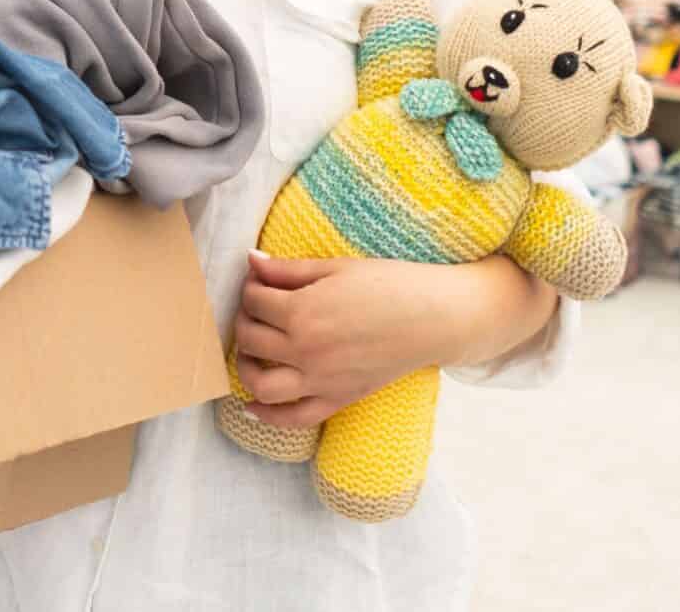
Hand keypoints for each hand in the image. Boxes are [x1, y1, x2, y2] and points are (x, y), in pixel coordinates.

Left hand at [231, 252, 465, 428]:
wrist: (435, 317)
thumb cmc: (389, 284)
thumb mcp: (335, 268)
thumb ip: (287, 269)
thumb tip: (250, 262)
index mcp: (302, 312)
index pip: (254, 302)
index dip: (251, 288)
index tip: (258, 282)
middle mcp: (305, 350)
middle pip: (250, 340)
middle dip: (244, 320)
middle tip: (255, 310)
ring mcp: (321, 380)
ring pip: (261, 385)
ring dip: (244, 368)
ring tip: (249, 353)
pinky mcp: (339, 398)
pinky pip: (295, 418)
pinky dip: (268, 417)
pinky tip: (252, 407)